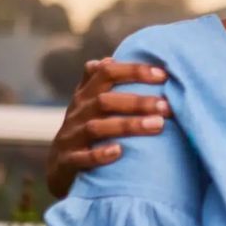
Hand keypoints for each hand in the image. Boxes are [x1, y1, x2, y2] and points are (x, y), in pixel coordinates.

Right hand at [46, 58, 171, 197]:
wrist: (59, 167)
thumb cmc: (84, 130)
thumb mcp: (87, 104)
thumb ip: (97, 82)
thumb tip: (108, 59)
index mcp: (85, 95)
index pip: (107, 73)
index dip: (134, 71)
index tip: (163, 75)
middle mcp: (77, 113)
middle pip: (105, 100)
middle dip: (138, 102)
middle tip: (167, 106)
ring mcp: (71, 137)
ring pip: (97, 128)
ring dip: (128, 126)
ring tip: (158, 125)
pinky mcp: (68, 161)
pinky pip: (82, 157)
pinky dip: (100, 154)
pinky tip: (119, 151)